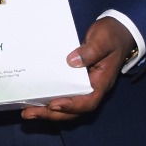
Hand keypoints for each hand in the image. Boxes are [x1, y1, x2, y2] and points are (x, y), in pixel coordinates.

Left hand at [20, 16, 134, 122]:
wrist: (118, 31)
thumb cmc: (111, 36)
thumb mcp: (102, 40)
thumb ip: (90, 51)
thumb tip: (72, 61)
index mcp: (101, 82)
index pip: (88, 101)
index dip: (71, 106)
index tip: (54, 105)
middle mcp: (93, 88)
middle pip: (74, 110)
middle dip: (52, 114)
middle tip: (29, 113)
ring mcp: (84, 86)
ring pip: (67, 106)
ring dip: (48, 111)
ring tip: (27, 112)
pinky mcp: (76, 80)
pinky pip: (64, 94)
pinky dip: (50, 100)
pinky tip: (35, 99)